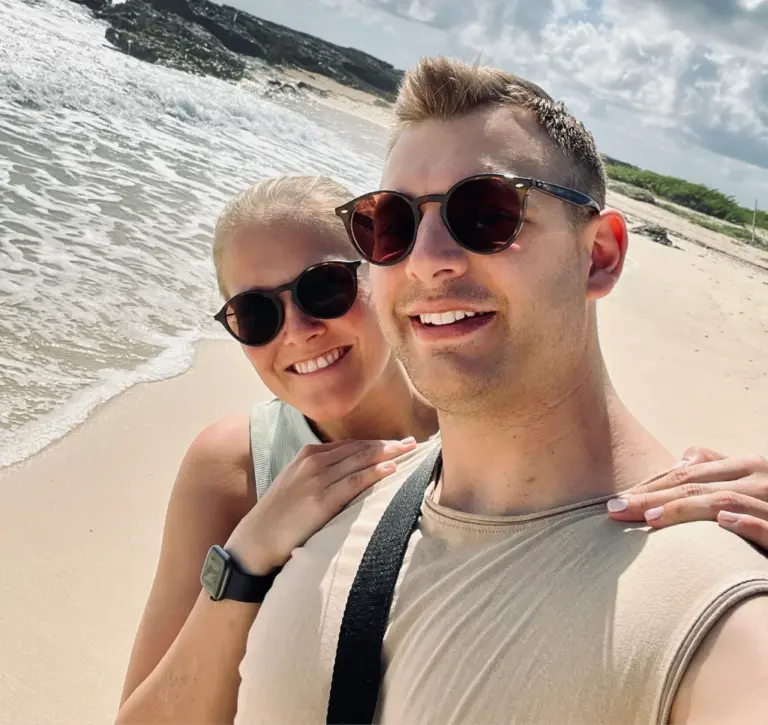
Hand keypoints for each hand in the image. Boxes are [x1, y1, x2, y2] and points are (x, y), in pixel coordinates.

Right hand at [225, 437, 416, 573]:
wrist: (257, 538)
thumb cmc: (279, 515)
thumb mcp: (297, 482)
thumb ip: (320, 473)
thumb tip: (349, 472)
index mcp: (308, 455)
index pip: (350, 445)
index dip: (375, 443)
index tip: (396, 443)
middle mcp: (313, 462)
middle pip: (359, 449)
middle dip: (387, 444)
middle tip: (413, 442)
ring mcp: (317, 479)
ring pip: (360, 460)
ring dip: (388, 453)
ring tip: (410, 450)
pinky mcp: (321, 500)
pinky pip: (354, 482)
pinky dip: (374, 473)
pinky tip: (392, 468)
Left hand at [607, 446, 767, 549]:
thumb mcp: (750, 485)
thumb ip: (719, 470)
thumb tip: (685, 456)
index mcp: (746, 466)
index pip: (686, 473)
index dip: (648, 485)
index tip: (613, 501)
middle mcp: (761, 478)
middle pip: (695, 484)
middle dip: (650, 497)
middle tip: (614, 509)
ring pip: (723, 501)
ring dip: (683, 509)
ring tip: (649, 519)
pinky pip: (767, 525)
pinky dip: (746, 523)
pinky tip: (721, 524)